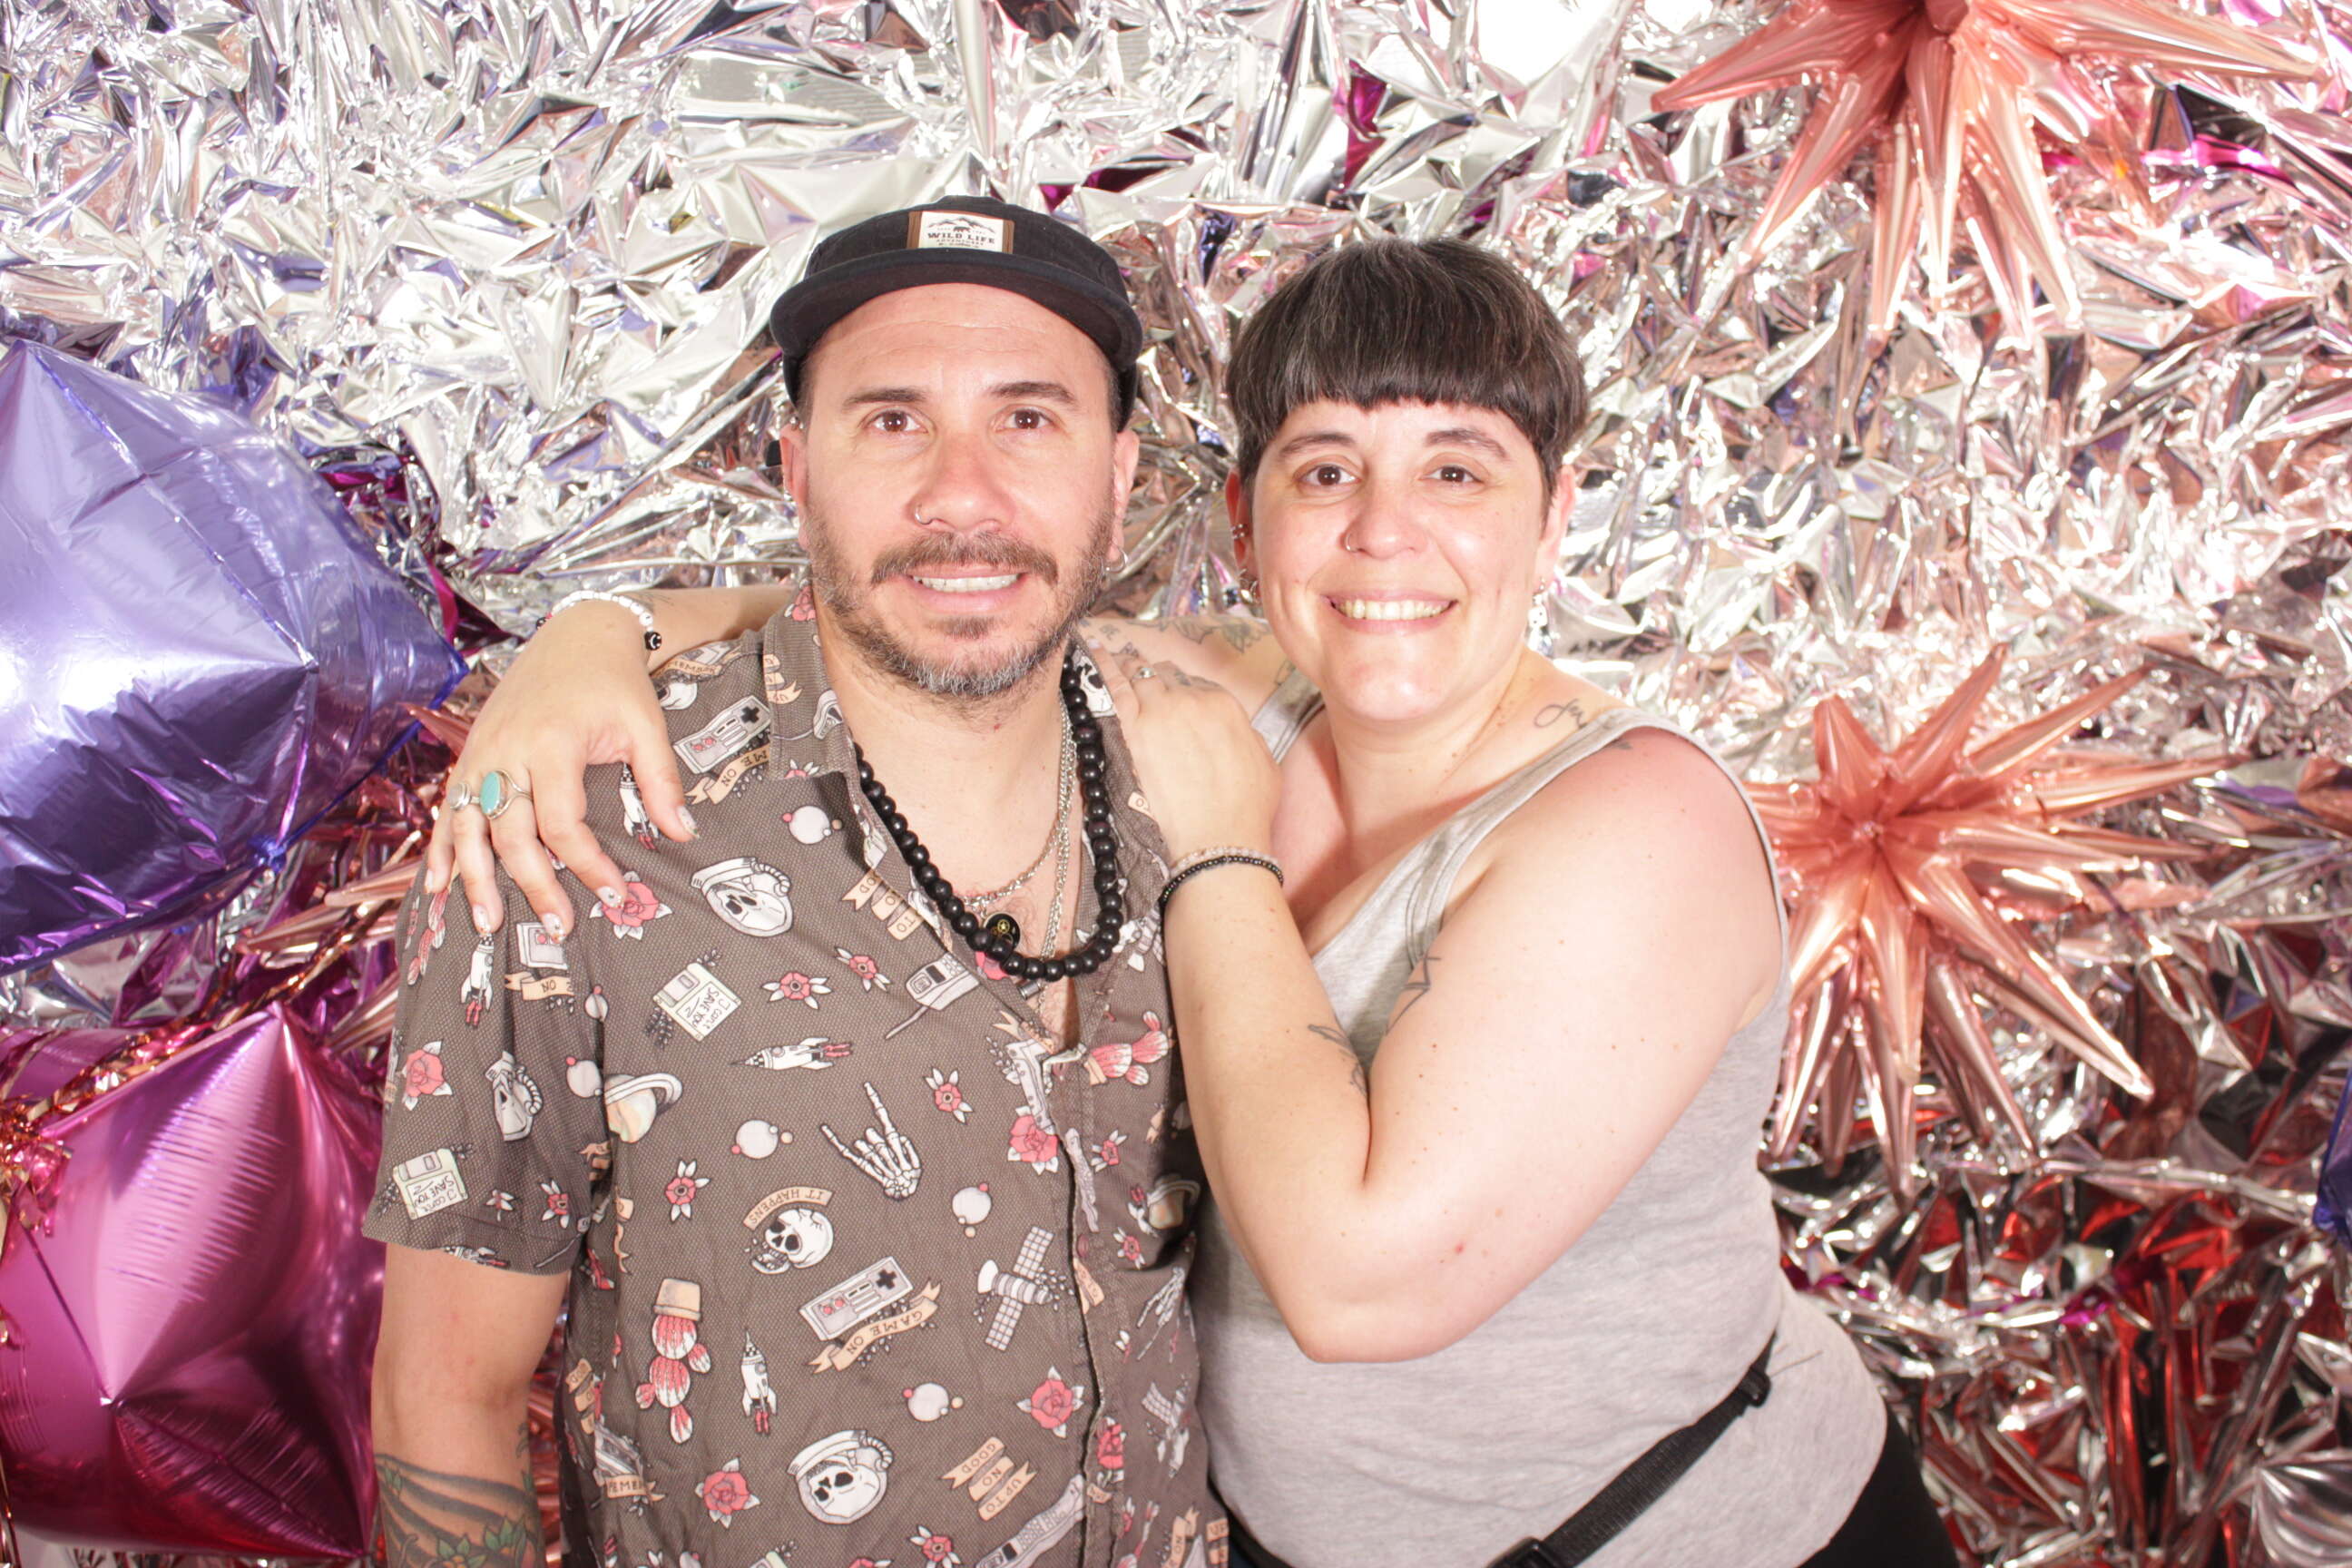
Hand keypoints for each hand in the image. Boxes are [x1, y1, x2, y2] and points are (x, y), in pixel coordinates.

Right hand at [427, 602, 694, 934]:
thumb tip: (684, 835)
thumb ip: (662, 781)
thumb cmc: (615, 682)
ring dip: (475, 879)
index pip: (561, 823)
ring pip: (468, 827)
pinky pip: (448, 807)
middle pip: (511, 834)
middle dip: (532, 885)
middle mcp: (507, 751)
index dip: (586, 865)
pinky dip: (441, 847)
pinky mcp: (471, 753)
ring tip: (488, 923)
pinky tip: (437, 885)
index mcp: (552, 743)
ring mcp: (482, 753)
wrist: (579, 633)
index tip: (613, 896)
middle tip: (558, 927)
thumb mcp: (647, 725)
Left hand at [1088, 633, 1278, 864]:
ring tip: (1110, 656)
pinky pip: (1113, 688)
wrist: (1218, 838)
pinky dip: (1103, 667)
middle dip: (1150, 675)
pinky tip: (1094, 653)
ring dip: (1125, 666)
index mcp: (1224, 705)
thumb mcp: (1265, 763)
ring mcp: (1159, 712)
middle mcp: (1192, 700)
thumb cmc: (1247, 809)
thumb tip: (1236, 730)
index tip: (1169, 690)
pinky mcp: (1133, 731)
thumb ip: (1247, 736)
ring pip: (1138, 677)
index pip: (1194, 684)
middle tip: (1135, 671)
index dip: (1179, 688)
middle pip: (1163, 677)